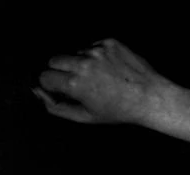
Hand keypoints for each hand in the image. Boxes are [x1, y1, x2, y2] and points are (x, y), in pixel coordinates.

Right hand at [34, 39, 172, 126]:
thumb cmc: (118, 110)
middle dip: (59, 71)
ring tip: (98, 78)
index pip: (45, 77)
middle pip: (54, 60)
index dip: (50, 85)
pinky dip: (95, 56)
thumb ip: (58, 108)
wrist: (148, 96)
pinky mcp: (108, 43)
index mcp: (75, 84)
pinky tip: (108, 69)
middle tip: (74, 83)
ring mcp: (97, 51)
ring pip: (74, 53)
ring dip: (79, 63)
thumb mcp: (86, 116)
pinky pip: (91, 47)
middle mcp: (84, 64)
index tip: (56, 89)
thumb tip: (41, 97)